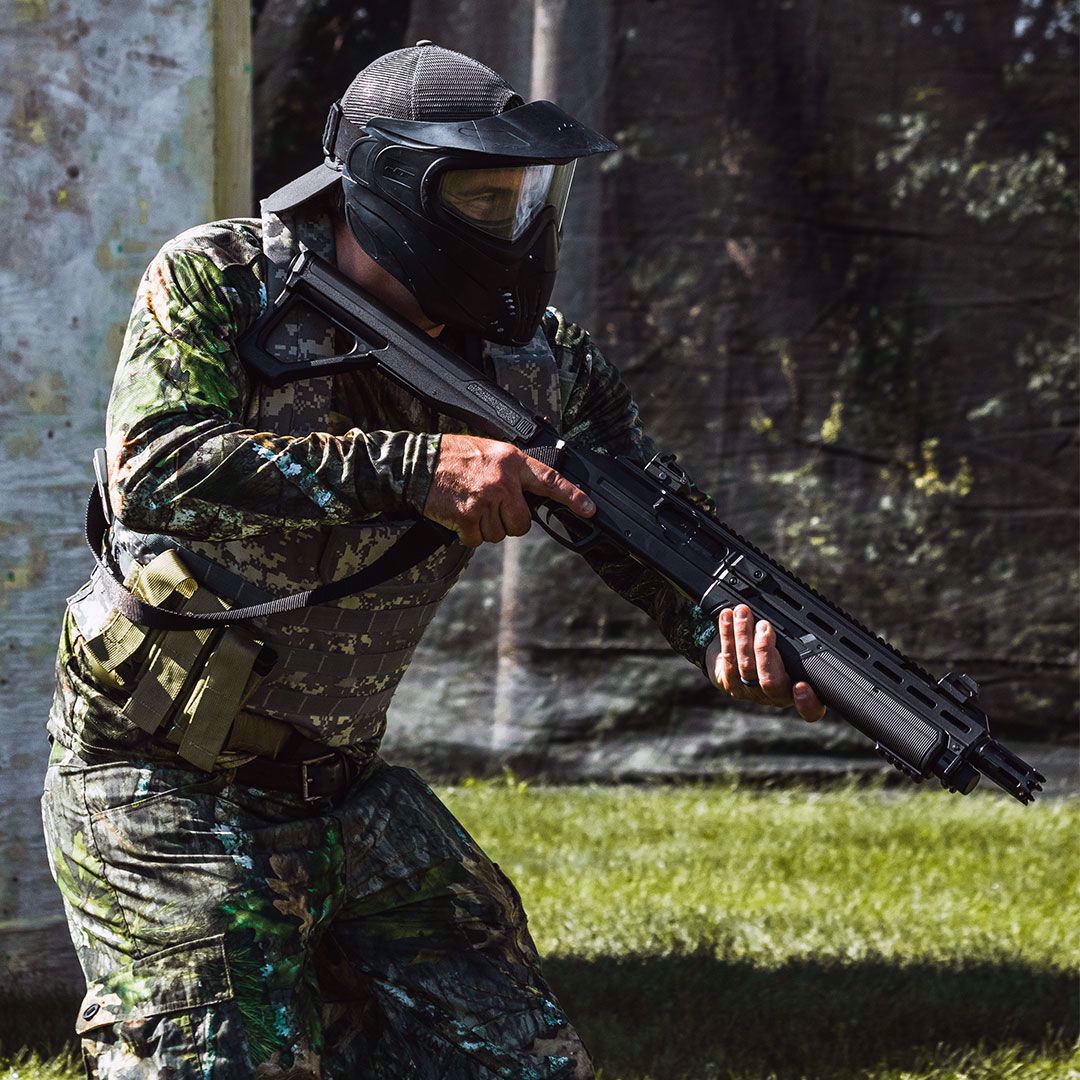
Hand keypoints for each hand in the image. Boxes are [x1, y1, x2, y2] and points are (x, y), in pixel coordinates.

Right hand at [423, 433, 594, 547]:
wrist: (416, 463)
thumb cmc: (452, 456)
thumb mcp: (490, 450)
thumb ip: (513, 470)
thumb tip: (532, 493)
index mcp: (511, 460)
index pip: (549, 479)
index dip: (571, 496)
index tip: (589, 509)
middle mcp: (502, 481)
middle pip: (523, 523)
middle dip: (509, 522)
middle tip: (492, 508)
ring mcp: (485, 500)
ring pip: (500, 534)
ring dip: (486, 528)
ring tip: (471, 506)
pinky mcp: (468, 517)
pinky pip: (478, 540)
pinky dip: (469, 534)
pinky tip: (460, 515)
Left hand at [706, 604, 825, 721]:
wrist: (743, 659)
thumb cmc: (776, 651)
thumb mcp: (792, 649)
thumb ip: (797, 645)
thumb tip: (803, 618)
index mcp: (799, 691)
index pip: (811, 709)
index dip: (808, 702)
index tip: (802, 686)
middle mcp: (776, 696)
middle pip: (771, 681)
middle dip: (765, 651)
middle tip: (764, 627)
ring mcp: (751, 692)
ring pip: (747, 666)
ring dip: (743, 635)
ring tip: (743, 614)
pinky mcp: (730, 683)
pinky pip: (729, 657)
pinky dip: (728, 634)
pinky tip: (727, 617)